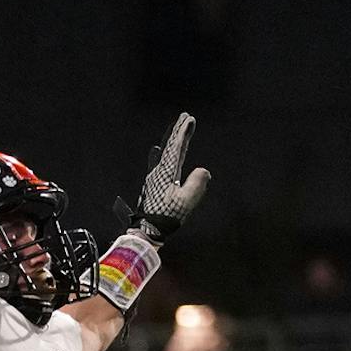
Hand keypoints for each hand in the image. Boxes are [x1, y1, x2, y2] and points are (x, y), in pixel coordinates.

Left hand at [121, 112, 209, 243]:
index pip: (175, 148)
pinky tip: (168, 156)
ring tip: (179, 132)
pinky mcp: (155, 187)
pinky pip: (165, 165)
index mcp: (165, 173)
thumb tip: (203, 170)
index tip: (188, 119)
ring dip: (174, 143)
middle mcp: (158, 173)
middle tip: (185, 117)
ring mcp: (155, 179)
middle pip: (170, 148)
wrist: (148, 232)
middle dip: (178, 132)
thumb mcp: (186, 200)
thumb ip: (197, 183)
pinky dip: (171, 155)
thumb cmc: (165, 218)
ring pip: (167, 155)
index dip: (182, 133)